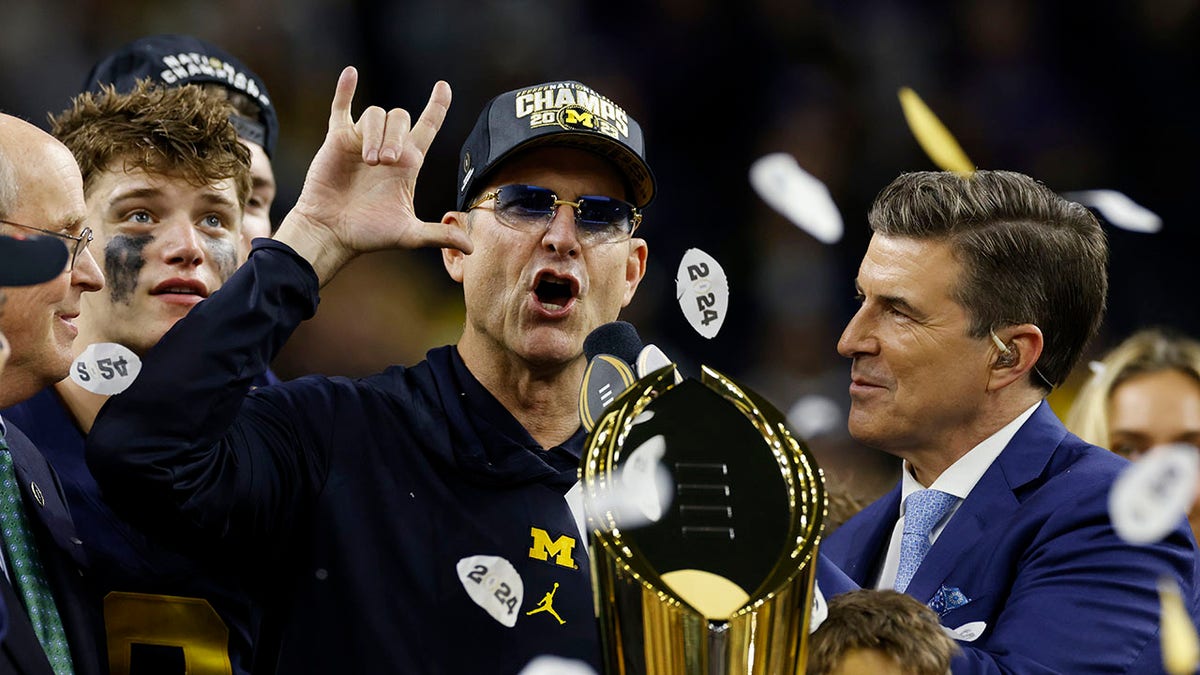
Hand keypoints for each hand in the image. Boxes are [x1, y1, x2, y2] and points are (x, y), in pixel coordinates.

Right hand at [275, 66, 473, 284]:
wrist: (332, 232)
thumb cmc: (368, 234)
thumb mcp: (409, 234)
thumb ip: (440, 236)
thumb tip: (471, 248)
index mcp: (408, 164)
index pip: (428, 126)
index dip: (437, 106)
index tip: (444, 87)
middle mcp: (387, 148)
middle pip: (401, 118)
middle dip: (395, 136)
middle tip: (385, 163)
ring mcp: (361, 141)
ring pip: (375, 115)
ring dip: (375, 134)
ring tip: (369, 161)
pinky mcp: (337, 140)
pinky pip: (341, 107)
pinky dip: (345, 89)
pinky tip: (351, 74)